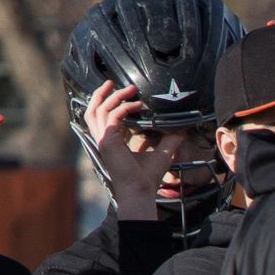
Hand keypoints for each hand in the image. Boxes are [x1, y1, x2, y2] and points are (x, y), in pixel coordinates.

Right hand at [84, 80, 166, 222]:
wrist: (141, 192)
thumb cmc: (147, 178)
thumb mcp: (162, 153)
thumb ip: (170, 139)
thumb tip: (182, 129)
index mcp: (111, 141)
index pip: (101, 116)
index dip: (109, 102)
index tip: (125, 93)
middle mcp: (103, 139)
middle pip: (93, 109)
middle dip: (102, 93)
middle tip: (115, 82)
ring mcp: (103, 140)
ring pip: (99, 110)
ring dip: (114, 97)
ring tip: (130, 89)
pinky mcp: (108, 141)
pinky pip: (112, 117)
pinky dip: (124, 108)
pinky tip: (138, 106)